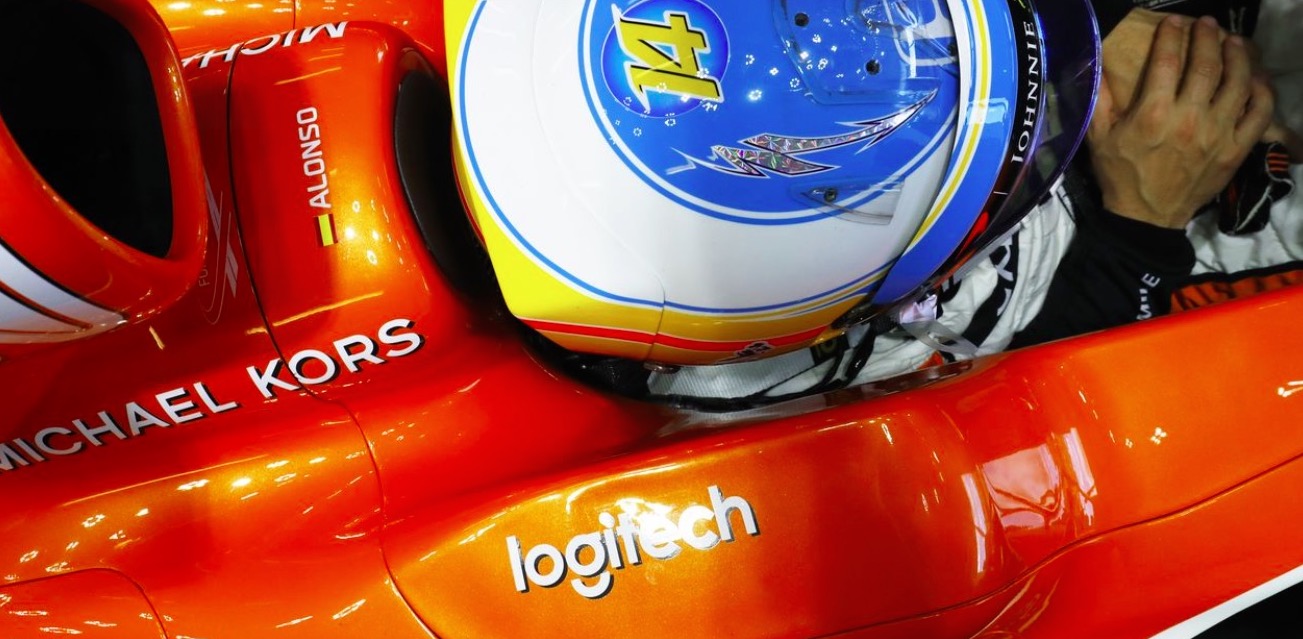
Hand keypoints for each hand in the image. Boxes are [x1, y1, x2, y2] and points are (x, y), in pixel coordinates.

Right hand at [1102, 8, 1300, 158]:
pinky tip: (1253, 78)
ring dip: (1238, 56)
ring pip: (1238, 82)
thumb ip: (1098, 101)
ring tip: (1233, 42)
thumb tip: (1094, 64)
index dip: (1172, 35)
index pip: (1168, 60)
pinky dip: (1260, 89)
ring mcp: (1218, 134)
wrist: (1146, 218)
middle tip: (1206, 24)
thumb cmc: (1120, 175)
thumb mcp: (1097, 139)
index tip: (1174, 22)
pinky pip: (1259, 112)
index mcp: (1153, 114)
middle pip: (1208, 65)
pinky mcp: (1236, 149)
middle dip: (1208, 37)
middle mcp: (1189, 119)